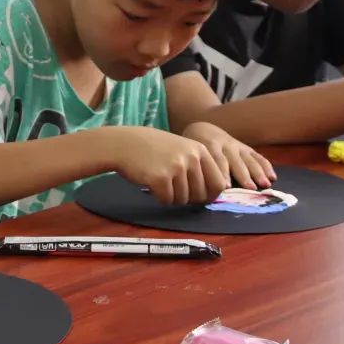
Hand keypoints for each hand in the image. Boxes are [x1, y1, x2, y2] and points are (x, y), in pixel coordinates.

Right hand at [108, 126, 227, 204]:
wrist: (124, 143)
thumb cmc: (153, 148)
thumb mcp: (181, 149)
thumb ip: (199, 165)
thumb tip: (219, 189)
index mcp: (200, 150)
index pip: (218, 183)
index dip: (209, 195)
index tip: (198, 197)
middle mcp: (191, 158)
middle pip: (201, 195)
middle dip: (189, 198)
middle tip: (174, 189)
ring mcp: (176, 167)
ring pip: (183, 199)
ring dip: (172, 197)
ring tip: (161, 182)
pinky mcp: (160, 178)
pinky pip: (167, 200)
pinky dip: (159, 197)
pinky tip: (152, 184)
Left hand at [180, 122, 275, 189]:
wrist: (203, 128)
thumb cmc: (194, 148)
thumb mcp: (191, 153)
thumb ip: (195, 167)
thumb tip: (196, 189)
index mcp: (209, 145)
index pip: (217, 160)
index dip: (222, 173)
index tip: (226, 186)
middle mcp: (225, 145)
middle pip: (235, 161)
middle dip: (243, 175)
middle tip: (250, 188)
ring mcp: (237, 146)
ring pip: (249, 159)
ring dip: (258, 173)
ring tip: (264, 184)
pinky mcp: (246, 148)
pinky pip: (258, 157)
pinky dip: (266, 167)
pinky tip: (272, 177)